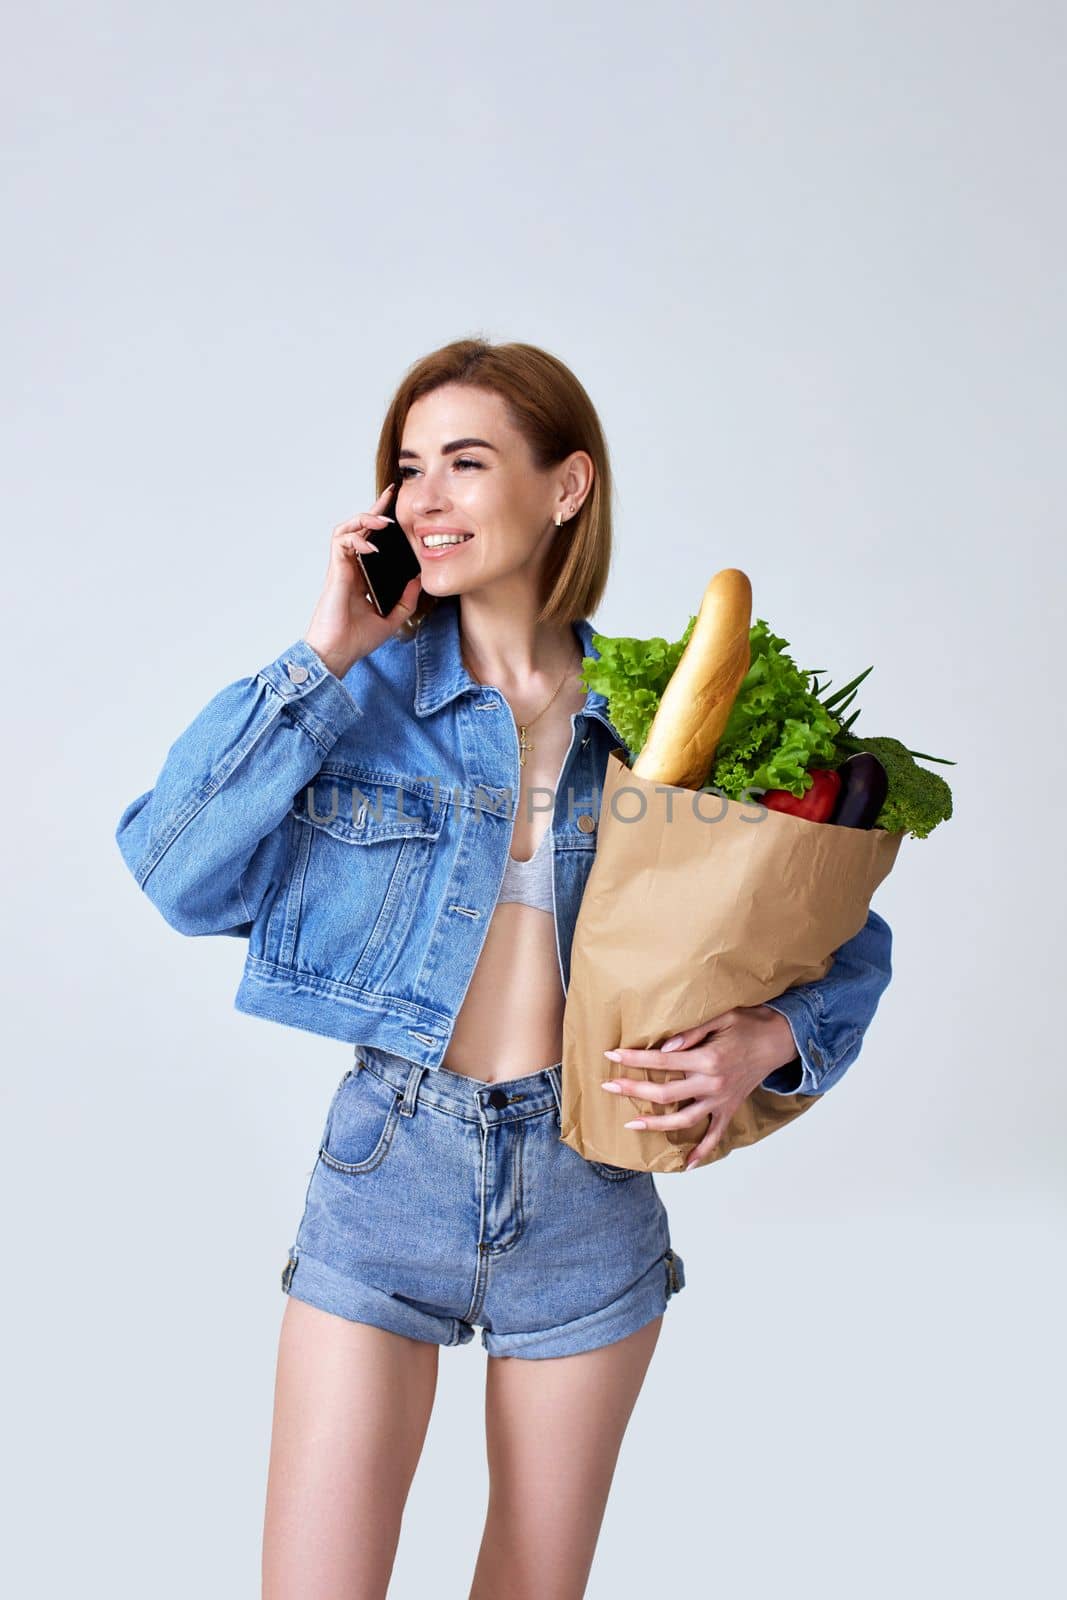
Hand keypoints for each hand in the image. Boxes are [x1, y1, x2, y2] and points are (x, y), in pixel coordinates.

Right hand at [303, 483, 423, 677]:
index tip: (397, 504)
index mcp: (363, 575)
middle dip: (375, 509)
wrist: (338, 652)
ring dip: (364, 520)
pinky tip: (371, 546)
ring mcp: (342, 568)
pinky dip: (356, 538)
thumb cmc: (357, 639)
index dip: (382, 521)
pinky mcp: (335, 570)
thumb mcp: (392, 618)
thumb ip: (405, 600)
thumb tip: (418, 580)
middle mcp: (352, 568)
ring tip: (383, 521)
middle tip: (391, 496)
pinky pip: (342, 542)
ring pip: (347, 529)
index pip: (373, 542)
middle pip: (360, 529)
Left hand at [600, 1004, 798, 1171]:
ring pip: (684, 1120)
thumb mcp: (721, 1017)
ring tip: (631, 1124)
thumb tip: (663, 1048)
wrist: (780, 1039)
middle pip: (665, 1093)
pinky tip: (686, 1165)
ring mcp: (721, 1101)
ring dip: (656, 1124)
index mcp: (708, 1059)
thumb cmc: (748, 1024)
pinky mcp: (730, 1109)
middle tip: (608, 1087)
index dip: (634, 1058)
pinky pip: (715, 1136)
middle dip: (633, 1090)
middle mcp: (712, 1084)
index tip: (611, 1055)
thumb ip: (691, 1033)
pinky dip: (702, 1152)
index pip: (662, 1061)